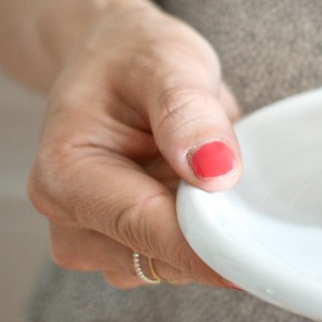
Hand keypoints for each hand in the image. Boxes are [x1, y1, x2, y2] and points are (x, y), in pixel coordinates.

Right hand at [27, 0, 242, 286]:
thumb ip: (188, 112)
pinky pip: (182, 257)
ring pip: (174, 265)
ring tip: (215, 168)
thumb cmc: (135, 56)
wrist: (119, 59)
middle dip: (213, 231)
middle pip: (160, 255)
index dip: (205, 244)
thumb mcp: (167, 62)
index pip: (145, 225)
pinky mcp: (129, 246)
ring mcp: (99, 240)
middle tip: (248, 180)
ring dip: (211, 228)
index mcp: (65, 175)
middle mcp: (71, 219)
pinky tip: (210, 188)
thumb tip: (215, 171)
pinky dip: (208, 230)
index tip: (256, 252)